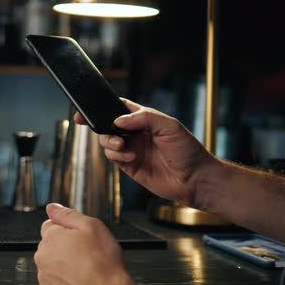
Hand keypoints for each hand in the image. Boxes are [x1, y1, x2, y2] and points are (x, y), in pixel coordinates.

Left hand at [35, 203, 159, 284]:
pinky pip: (54, 280)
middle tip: (86, 252)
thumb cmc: (103, 263)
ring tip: (84, 267)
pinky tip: (79, 279)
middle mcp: (42, 256)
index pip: (50, 224)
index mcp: (50, 237)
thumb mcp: (92, 226)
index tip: (80, 237)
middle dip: (64, 245)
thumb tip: (52, 207)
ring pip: (52, 262)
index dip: (67, 229)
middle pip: (50, 244)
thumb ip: (68, 214)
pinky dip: (63, 279)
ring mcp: (44, 276)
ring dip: (63, 262)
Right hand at [74, 98, 215, 206]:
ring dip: (110, 141)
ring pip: (107, 141)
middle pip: (108, 124)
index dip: (104, 105)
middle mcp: (136, 133)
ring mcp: (131, 149)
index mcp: (145, 118)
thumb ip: (144, 117)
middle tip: (99, 126)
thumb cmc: (187, 150)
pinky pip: (113, 157)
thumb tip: (119, 120)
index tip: (90, 106)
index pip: (120, 107)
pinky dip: (116, 155)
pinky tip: (130, 157)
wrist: (194, 179)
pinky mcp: (129, 165)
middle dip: (99, 124)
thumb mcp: (169, 126)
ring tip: (122, 145)